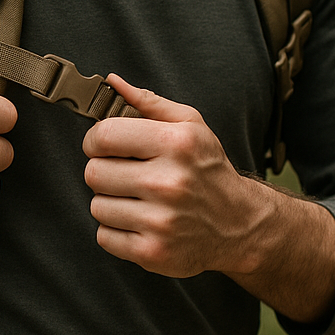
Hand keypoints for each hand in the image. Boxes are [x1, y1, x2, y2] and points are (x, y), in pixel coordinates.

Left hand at [82, 74, 261, 277]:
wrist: (240, 225)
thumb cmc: (208, 171)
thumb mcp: (191, 126)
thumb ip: (149, 102)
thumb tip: (112, 83)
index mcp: (177, 144)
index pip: (103, 136)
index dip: (95, 141)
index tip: (104, 147)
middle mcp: (169, 182)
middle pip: (94, 173)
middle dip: (105, 173)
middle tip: (127, 176)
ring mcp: (160, 221)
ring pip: (97, 206)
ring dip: (110, 203)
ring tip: (138, 200)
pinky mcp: (152, 252)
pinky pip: (104, 236)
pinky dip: (115, 231)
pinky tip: (139, 222)